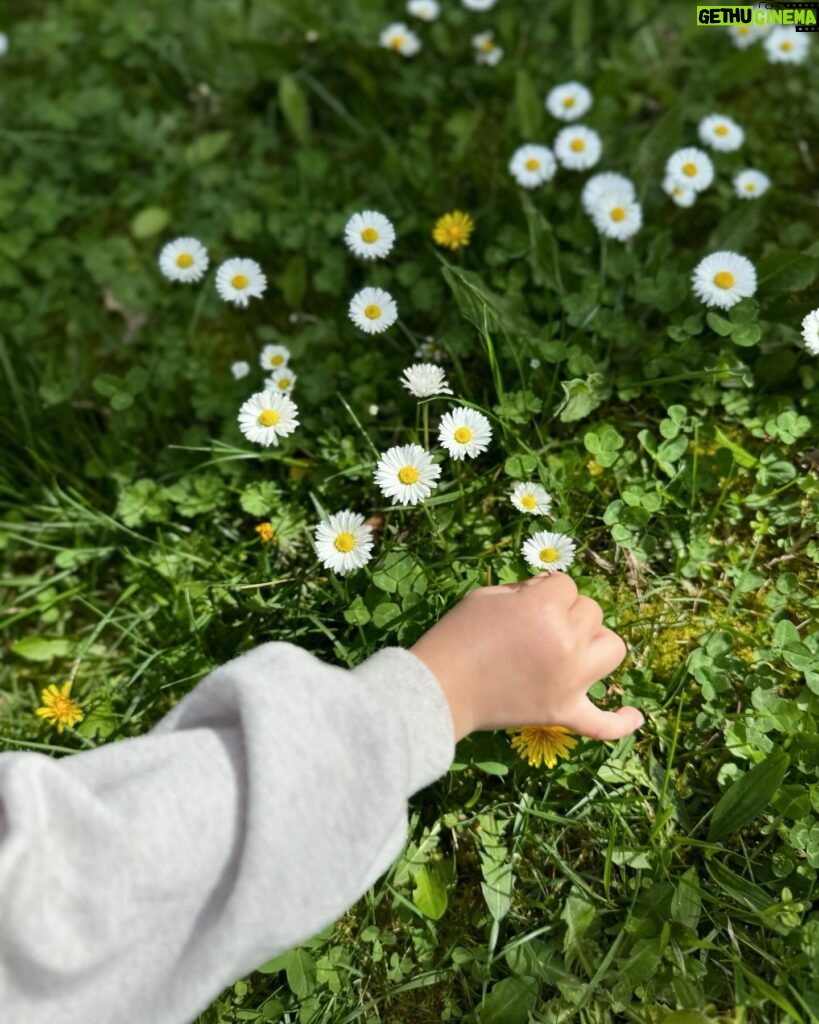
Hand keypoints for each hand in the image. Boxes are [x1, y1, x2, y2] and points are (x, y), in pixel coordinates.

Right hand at [408, 572, 643, 742]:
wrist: (438, 688)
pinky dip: (620, 721)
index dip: (545, 592)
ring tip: (570, 648)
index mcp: (544, 608)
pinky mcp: (563, 712)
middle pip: (591, 612)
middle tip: (532, 628)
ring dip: (595, 643)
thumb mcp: (488, 595)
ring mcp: (570, 680)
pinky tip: (634, 716)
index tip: (520, 606)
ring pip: (612, 648)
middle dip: (566, 613)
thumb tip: (551, 593)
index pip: (566, 584)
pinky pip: (603, 723)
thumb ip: (526, 590)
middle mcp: (566, 641)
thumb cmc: (457, 635)